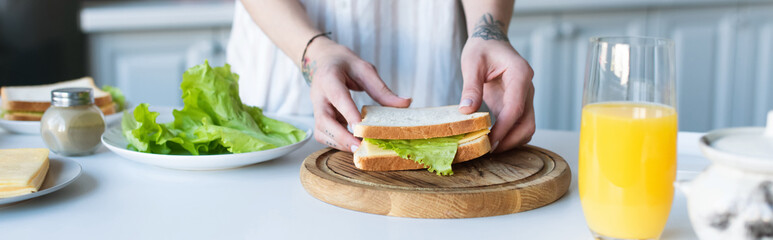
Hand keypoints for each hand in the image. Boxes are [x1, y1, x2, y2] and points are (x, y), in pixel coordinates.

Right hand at [304, 37, 411, 151]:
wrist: (324, 61)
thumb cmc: (345, 64)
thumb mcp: (365, 69)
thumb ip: (381, 89)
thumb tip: (405, 104)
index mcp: (329, 78)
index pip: (338, 96)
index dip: (348, 113)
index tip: (360, 127)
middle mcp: (318, 95)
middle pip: (324, 120)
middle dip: (341, 136)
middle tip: (360, 147)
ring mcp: (316, 108)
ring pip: (321, 131)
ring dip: (339, 142)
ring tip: (359, 148)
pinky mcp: (319, 117)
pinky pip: (324, 134)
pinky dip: (337, 142)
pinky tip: (353, 143)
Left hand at [458, 38, 534, 152]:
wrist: (491, 42)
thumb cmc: (482, 49)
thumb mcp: (472, 63)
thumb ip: (471, 87)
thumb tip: (466, 112)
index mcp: (520, 74)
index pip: (516, 108)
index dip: (504, 129)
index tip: (490, 143)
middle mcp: (527, 88)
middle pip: (528, 123)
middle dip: (511, 140)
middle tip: (489, 151)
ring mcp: (524, 97)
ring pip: (526, 127)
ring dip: (511, 141)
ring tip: (489, 148)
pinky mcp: (516, 104)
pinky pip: (518, 125)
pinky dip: (508, 135)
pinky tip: (491, 140)